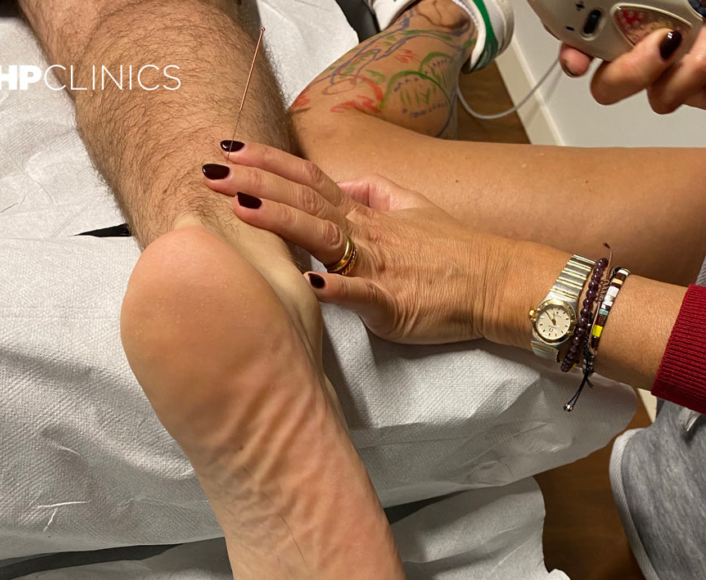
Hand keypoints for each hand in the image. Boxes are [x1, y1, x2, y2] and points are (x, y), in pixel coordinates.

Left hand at [202, 143, 509, 344]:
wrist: (495, 282)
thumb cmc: (453, 252)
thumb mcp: (411, 207)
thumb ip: (371, 194)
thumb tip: (339, 185)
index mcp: (366, 214)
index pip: (309, 180)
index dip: (268, 163)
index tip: (230, 150)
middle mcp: (365, 234)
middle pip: (304, 201)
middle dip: (255, 184)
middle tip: (210, 172)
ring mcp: (378, 267)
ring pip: (325, 239)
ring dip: (283, 222)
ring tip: (242, 208)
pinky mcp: (393, 304)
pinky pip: (361, 294)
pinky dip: (336, 289)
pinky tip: (308, 284)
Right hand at [560, 1, 705, 112]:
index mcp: (626, 20)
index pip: (578, 42)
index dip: (572, 54)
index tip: (579, 61)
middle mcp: (642, 52)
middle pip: (609, 88)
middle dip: (634, 71)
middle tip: (667, 40)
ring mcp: (675, 75)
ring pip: (663, 99)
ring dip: (694, 68)